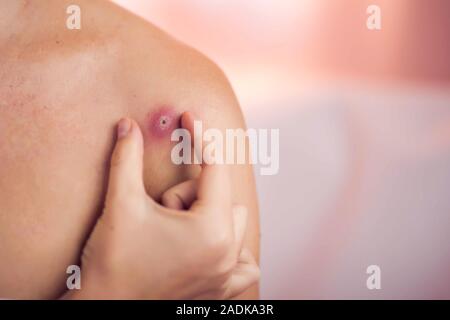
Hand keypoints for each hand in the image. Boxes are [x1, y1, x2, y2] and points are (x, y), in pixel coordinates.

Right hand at [65, 113, 258, 298]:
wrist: (104, 309)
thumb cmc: (113, 261)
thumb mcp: (121, 204)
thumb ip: (125, 158)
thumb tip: (127, 124)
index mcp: (211, 230)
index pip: (214, 169)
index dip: (200, 137)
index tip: (190, 116)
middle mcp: (227, 254)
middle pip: (224, 198)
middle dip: (191, 195)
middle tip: (160, 210)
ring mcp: (226, 276)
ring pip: (235, 225)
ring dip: (210, 217)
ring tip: (176, 231)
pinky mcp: (220, 292)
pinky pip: (246, 264)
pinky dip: (232, 250)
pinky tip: (207, 249)